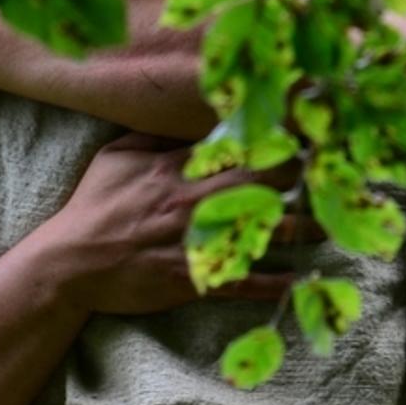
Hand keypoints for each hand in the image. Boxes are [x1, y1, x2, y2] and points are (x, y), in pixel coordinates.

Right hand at [33, 134, 320, 317]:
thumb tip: (188, 121)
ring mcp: (194, 243)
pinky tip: (302, 282)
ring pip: (261, 231)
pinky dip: (274, 283)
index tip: (309, 133)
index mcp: (176, 169)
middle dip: (302, 176)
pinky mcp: (192, 280)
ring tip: (330, 224)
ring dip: (301, 228)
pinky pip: (242, 282)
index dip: (276, 140)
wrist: (69, 265)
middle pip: (261, 183)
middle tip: (336, 173)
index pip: (237, 148)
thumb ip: (155, 138)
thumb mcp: (115, 157)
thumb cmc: (91, 208)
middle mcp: (192, 202)